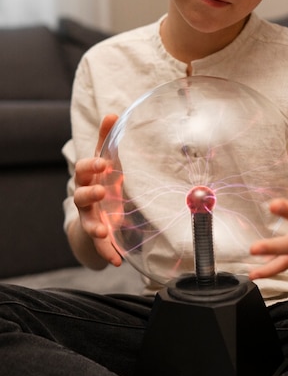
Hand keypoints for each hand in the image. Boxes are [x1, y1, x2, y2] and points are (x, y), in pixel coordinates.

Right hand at [72, 114, 121, 266]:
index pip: (85, 168)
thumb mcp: (107, 163)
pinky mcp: (98, 238)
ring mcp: (91, 219)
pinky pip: (101, 248)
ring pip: (88, 222)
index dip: (91, 165)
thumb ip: (108, 140)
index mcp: (90, 178)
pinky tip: (117, 261)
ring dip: (94, 226)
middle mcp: (87, 198)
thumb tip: (113, 113)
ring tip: (102, 231)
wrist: (98, 218)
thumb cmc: (104, 183)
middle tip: (102, 189)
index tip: (103, 162)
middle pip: (82, 194)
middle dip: (90, 192)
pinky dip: (108, 254)